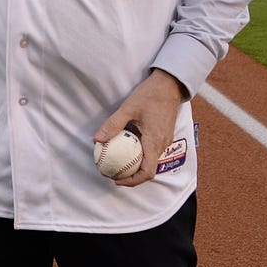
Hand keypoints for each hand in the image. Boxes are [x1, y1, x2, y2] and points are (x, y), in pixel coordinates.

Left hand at [93, 68, 186, 186]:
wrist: (170, 85)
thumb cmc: (150, 95)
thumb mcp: (128, 108)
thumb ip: (113, 124)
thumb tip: (97, 140)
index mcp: (155, 142)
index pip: (147, 172)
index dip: (132, 181)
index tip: (116, 179)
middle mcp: (162, 145)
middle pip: (148, 170)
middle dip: (130, 175)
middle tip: (111, 172)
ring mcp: (164, 141)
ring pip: (150, 161)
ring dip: (135, 165)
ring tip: (116, 161)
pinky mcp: (164, 135)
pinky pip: (151, 151)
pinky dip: (139, 155)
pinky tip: (125, 146)